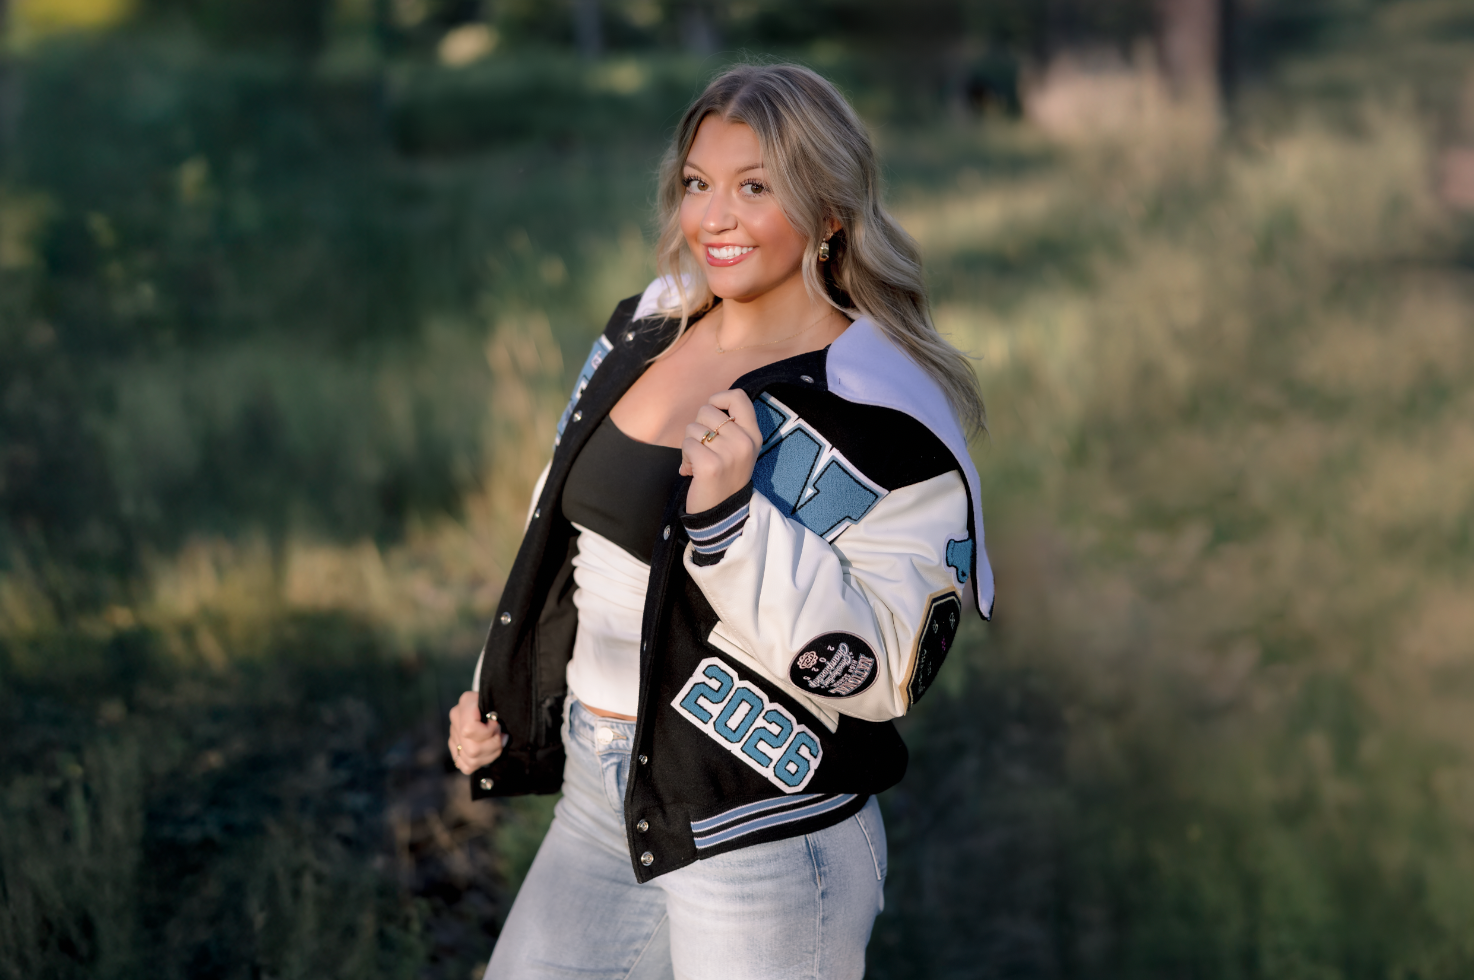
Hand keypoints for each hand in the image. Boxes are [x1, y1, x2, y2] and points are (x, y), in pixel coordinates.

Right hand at [448, 690, 506, 774]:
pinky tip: (488, 752)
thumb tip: (503, 737)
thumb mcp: (502, 704)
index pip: (470, 729)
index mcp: (466, 702)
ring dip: (490, 755)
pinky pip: (467, 766)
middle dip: (493, 746)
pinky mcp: (455, 748)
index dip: (488, 732)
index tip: (497, 724)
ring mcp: (453, 733)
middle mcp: (456, 717)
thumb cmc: (501, 703)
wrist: (494, 705)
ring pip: (471, 760)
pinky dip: (481, 762)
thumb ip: (502, 716)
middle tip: (500, 736)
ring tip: (497, 744)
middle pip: (473, 750)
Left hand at [681, 389, 761, 512]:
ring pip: (693, 428)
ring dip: (689, 445)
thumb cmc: (725, 476)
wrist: (723, 513)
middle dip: (698, 427)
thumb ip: (729, 426)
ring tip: (699, 463)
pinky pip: (686, 444)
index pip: (738, 397)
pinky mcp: (711, 465)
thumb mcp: (738, 449)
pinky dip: (685, 457)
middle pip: (707, 410)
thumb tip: (710, 404)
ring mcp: (729, 453)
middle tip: (705, 449)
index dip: (719, 398)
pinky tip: (692, 471)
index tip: (712, 414)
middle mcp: (745, 441)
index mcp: (753, 434)